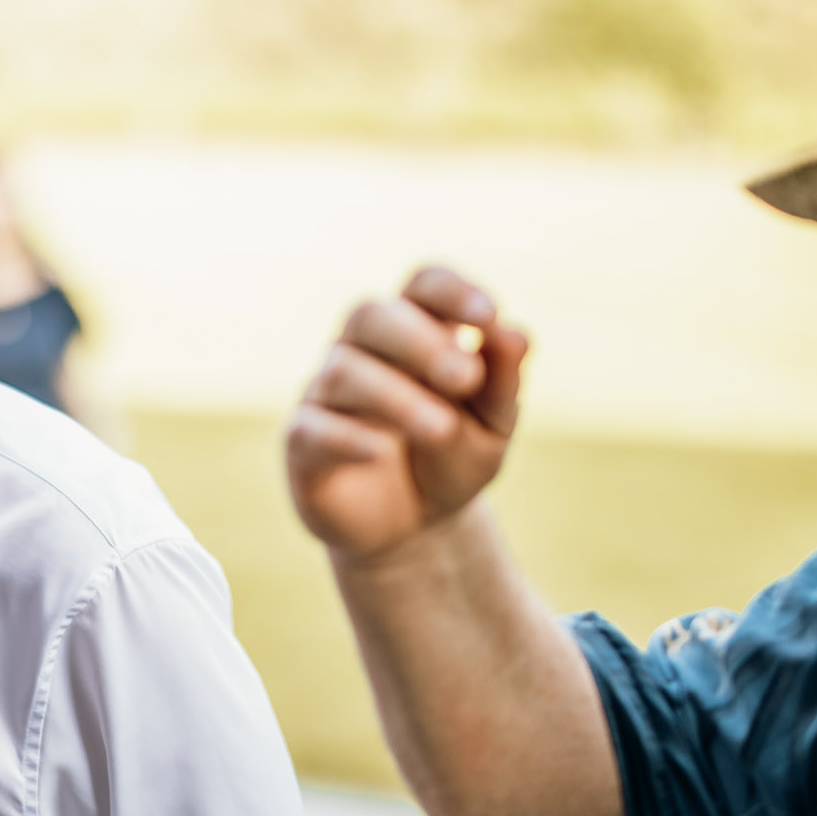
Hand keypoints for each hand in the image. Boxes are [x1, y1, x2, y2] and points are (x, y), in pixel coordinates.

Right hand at [286, 266, 528, 563]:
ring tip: (442, 429)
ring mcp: (325, 394)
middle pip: (370, 314)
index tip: (488, 317)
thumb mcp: (491, 428)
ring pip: (343, 371)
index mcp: (416, 333)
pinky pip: (311, 426)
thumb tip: (514, 333)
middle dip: (419, 341)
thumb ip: (502, 383)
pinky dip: (347, 435)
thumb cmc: (451, 460)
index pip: (423, 286)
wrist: (414, 529)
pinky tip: (381, 452)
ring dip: (397, 396)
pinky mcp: (302, 442)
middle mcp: (363, 351)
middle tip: (465, 377)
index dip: (451, 292)